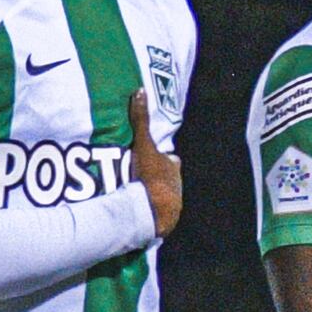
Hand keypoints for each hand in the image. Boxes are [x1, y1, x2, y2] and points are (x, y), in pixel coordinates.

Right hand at [128, 91, 182, 239]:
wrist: (154, 213)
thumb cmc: (151, 177)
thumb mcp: (143, 146)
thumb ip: (140, 121)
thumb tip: (140, 91)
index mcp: (173, 167)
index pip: (169, 159)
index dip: (161, 158)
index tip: (148, 157)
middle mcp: (176, 184)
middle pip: (166, 177)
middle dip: (155, 176)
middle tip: (137, 175)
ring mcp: (172, 203)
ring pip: (162, 195)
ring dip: (150, 194)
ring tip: (134, 194)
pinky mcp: (164, 220)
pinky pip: (155, 212)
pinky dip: (147, 210)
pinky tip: (136, 211)